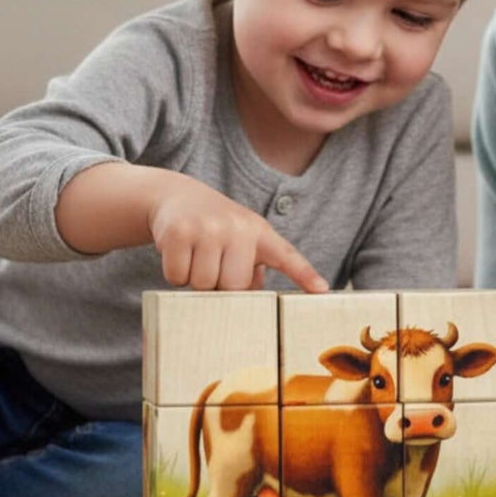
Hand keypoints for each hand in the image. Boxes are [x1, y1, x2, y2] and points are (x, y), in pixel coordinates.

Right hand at [147, 173, 327, 293]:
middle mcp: (237, 227)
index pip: (286, 256)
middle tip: (213, 264)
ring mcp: (208, 228)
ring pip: (202, 284)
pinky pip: (177, 277)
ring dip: (195, 278)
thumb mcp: (241, 241)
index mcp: (259, 232)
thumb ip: (252, 270)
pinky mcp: (178, 232)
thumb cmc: (215, 229)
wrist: (176, 196)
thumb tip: (255, 300)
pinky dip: (175, 273)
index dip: (304, 274)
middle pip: (233, 286)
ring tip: (196, 255)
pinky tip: (179, 252)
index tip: (321, 290)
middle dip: (220, 285)